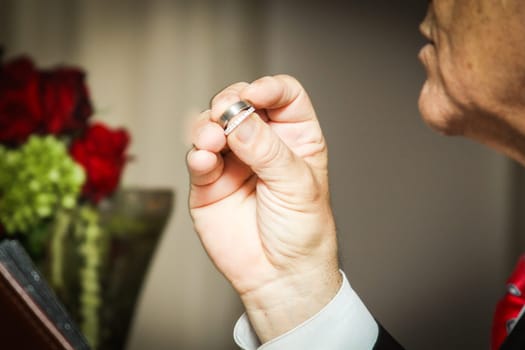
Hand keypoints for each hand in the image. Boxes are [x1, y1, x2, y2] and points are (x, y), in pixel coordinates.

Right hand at [187, 75, 340, 341]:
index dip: (268, 88)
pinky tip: (204, 160)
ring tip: (212, 140)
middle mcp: (262, 144)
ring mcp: (233, 162)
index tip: (255, 94)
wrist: (280, 275)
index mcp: (294, 138)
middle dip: (231, 101)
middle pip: (242, 102)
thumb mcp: (296, 185)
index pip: (282, 95)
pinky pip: (197, 158)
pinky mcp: (209, 182)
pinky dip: (197, 154)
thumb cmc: (302, 231)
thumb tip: (236, 119)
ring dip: (208, 125)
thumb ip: (266, 150)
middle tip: (227, 113)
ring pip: (213, 125)